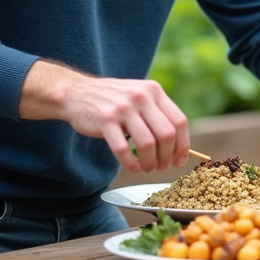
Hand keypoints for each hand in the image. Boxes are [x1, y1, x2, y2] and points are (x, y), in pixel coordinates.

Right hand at [18, 60, 189, 172]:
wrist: (77, 93)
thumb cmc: (112, 100)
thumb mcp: (138, 96)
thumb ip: (157, 113)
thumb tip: (178, 145)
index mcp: (153, 91)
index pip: (179, 121)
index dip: (183, 145)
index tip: (179, 160)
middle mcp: (141, 97)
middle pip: (167, 135)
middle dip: (167, 157)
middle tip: (161, 167)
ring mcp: (123, 108)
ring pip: (148, 144)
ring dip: (150, 163)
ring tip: (146, 168)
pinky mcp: (105, 120)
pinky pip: (124, 149)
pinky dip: (131, 163)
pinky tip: (132, 167)